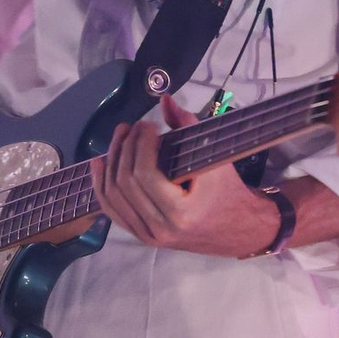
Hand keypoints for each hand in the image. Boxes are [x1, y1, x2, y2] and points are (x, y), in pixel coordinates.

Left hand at [88, 95, 279, 257]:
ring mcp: (148, 236)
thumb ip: (188, 126)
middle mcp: (160, 229)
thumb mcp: (215, 157)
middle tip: (134, 126)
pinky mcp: (141, 236)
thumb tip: (164, 100)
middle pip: (125, 183)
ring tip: (121, 137)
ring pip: (113, 196)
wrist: (237, 229)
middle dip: (125, 147)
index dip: (140, 144)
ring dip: (112, 161)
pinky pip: (112, 210)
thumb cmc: (228, 191)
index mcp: (180, 213)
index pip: (145, 174)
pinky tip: (100, 163)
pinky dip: (102, 185)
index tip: (149, 125)